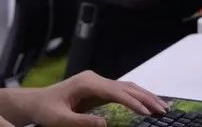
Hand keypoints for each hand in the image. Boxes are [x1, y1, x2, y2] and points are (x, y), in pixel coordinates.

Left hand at [24, 70, 168, 126]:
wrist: (37, 101)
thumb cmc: (47, 110)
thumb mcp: (60, 120)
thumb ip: (82, 122)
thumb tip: (105, 123)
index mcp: (86, 83)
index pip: (114, 91)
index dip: (132, 102)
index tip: (148, 113)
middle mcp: (94, 79)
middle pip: (125, 87)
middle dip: (146, 98)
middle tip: (165, 111)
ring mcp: (96, 82)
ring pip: (126, 87)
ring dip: (145, 96)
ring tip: (163, 108)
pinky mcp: (98, 89)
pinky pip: (121, 92)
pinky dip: (136, 97)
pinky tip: (148, 104)